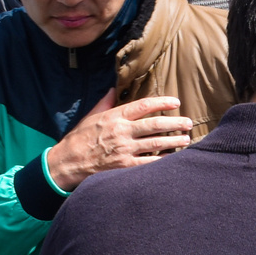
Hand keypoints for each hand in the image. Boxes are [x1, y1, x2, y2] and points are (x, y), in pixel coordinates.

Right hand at [45, 91, 192, 189]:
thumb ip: (105, 102)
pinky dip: (163, 160)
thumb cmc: (79, 138)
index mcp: (115, 116)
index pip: (144, 106)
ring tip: (186, 139)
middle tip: (188, 122)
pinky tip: (173, 158)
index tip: (175, 102)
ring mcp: (124, 150)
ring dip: (174, 141)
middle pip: (155, 125)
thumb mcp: (91, 116)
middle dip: (175, 123)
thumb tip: (113, 88)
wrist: (67, 162)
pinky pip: (149, 163)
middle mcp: (122, 132)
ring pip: (156, 144)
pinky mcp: (124, 167)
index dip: (162, 102)